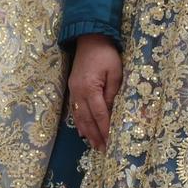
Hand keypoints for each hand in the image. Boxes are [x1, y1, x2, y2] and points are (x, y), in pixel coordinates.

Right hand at [66, 35, 122, 150]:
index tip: (111, 142)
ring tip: (94, 144)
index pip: (100, 115)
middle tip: (103, 149)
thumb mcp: (115, 72)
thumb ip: (112, 93)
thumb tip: (110, 113)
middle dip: (96, 135)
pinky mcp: (72, 88)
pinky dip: (79, 122)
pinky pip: (75, 109)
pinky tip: (82, 130)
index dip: (105, 130)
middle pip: (88, 119)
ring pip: (79, 116)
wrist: (89, 38)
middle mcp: (79, 93)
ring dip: (87, 132)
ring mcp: (73, 91)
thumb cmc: (106, 54)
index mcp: (90, 88)